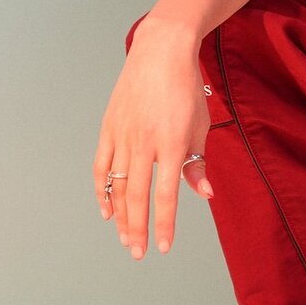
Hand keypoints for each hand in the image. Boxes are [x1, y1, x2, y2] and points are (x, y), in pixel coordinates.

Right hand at [94, 37, 214, 259]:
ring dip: (120, 216)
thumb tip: (204, 195)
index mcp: (172, 143)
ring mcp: (122, 135)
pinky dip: (101, 189)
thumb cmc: (186, 88)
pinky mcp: (108, 128)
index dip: (164, 224)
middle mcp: (144, 142)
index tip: (162, 246)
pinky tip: (106, 209)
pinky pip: (101, 166)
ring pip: (117, 185)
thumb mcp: (201, 125)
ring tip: (125, 238)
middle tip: (138, 253)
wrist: (161, 51)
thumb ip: (198, 163)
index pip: (166, 195)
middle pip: (137, 196)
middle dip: (138, 229)